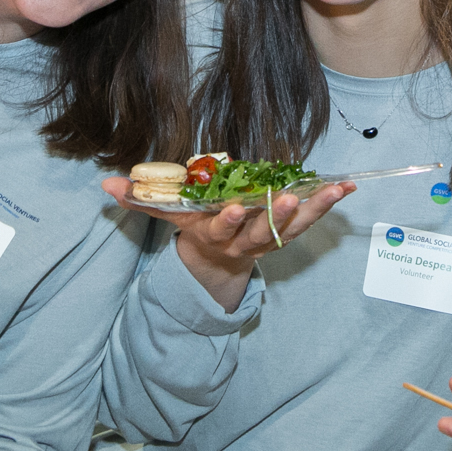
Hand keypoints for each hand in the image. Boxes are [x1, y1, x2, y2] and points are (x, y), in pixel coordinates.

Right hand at [101, 177, 353, 312]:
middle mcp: (243, 240)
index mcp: (214, 234)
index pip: (220, 228)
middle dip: (274, 216)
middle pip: (261, 231)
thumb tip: (106, 186)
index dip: (227, 221)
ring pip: (292, 227)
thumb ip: (139, 200)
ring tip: (334, 191)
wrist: (216, 264)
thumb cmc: (193, 228)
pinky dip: (326, 205)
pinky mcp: (286, 234)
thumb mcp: (167, 217)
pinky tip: (345, 189)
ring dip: (313, 210)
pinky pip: (309, 221)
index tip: (234, 208)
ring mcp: (268, 240)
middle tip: (287, 198)